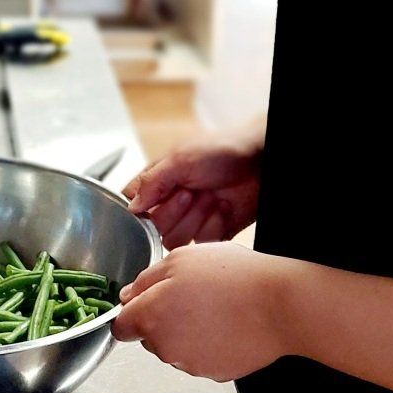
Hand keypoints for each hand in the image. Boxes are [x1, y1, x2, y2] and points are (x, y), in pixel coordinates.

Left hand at [110, 243, 291, 380]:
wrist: (278, 306)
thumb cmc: (232, 277)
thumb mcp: (181, 259)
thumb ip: (146, 280)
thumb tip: (127, 297)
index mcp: (151, 317)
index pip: (121, 326)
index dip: (131, 311)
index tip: (144, 301)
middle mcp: (165, 347)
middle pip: (149, 336)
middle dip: (161, 318)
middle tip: (190, 293)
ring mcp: (190, 365)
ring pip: (174, 347)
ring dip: (185, 330)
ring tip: (214, 307)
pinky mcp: (214, 374)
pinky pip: (200, 357)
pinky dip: (207, 344)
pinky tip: (226, 324)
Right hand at [123, 133, 260, 247]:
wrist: (260, 160)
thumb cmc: (222, 149)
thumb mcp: (181, 158)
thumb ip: (152, 181)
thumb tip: (132, 206)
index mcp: (159, 181)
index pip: (134, 206)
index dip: (142, 210)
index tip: (158, 199)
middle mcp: (172, 203)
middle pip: (154, 228)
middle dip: (175, 212)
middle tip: (191, 192)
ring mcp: (191, 219)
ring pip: (176, 240)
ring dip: (195, 218)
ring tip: (210, 198)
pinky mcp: (212, 232)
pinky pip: (201, 244)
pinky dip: (214, 225)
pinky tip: (223, 207)